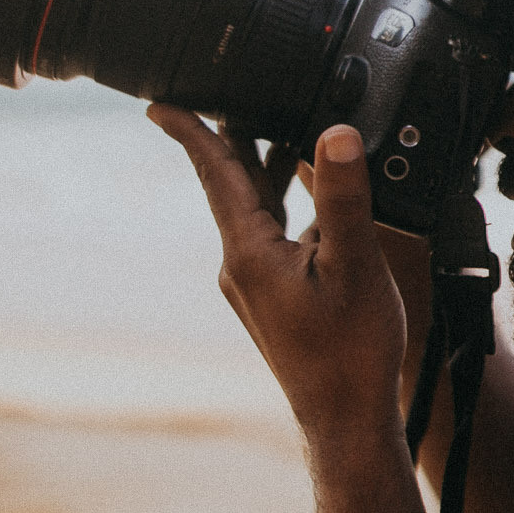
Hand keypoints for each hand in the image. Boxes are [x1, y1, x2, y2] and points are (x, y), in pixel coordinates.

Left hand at [150, 106, 406, 459]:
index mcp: (249, 251)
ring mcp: (256, 284)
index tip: (160, 100)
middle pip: (234, 183)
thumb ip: (342, 197)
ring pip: (256, 209)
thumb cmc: (350, 353)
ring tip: (288, 128)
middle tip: (235, 91)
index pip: (214, 172)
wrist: (347, 421)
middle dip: (235, 135)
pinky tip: (323, 201)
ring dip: (269, 168)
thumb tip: (335, 133)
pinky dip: (291, 204)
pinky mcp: (274, 299)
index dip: (190, 130)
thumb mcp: (353, 265)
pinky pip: (275, 235)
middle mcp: (242, 265)